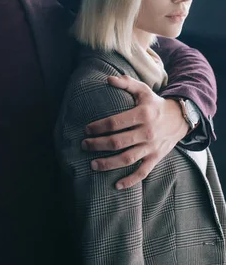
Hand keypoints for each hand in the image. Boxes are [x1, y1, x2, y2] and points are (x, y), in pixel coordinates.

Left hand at [82, 75, 188, 189]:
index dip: (98, 127)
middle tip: (84, 145)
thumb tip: (107, 79)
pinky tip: (116, 185)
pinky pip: (142, 172)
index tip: (86, 130)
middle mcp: (147, 132)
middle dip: (97, 145)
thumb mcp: (143, 90)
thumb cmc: (155, 104)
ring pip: (127, 159)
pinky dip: (130, 180)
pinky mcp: (156, 158)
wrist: (181, 118)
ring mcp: (152, 147)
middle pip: (117, 142)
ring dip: (108, 164)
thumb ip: (126, 83)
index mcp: (142, 114)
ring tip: (92, 165)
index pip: (115, 123)